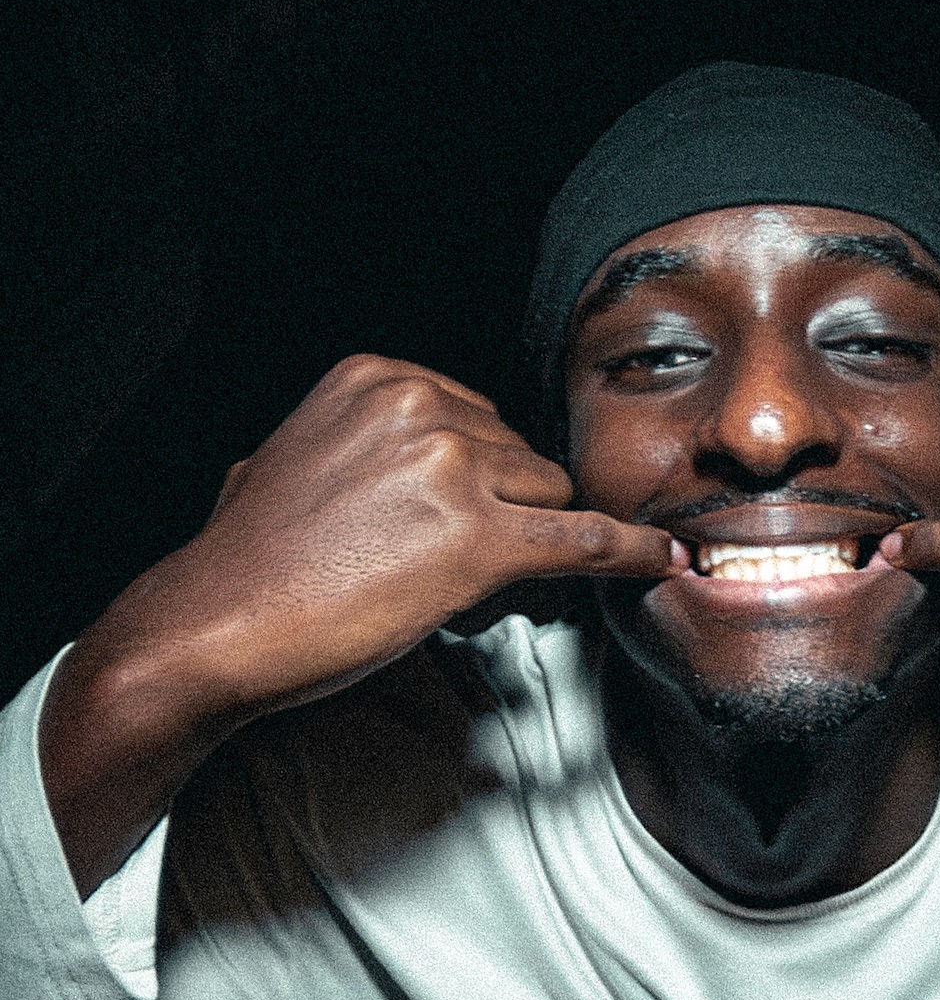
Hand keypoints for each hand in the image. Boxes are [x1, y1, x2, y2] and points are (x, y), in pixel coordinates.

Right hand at [71, 353, 687, 723]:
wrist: (215, 624)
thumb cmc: (249, 560)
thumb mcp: (294, 457)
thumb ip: (362, 442)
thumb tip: (406, 473)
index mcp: (378, 376)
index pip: (480, 419)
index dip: (480, 478)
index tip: (466, 510)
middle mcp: (420, 406)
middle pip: (519, 456)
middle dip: (500, 510)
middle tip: (438, 561)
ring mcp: (454, 469)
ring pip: (547, 499)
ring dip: (521, 542)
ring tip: (441, 583)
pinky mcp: (479, 540)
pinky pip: (583, 540)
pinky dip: (628, 553)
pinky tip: (663, 559)